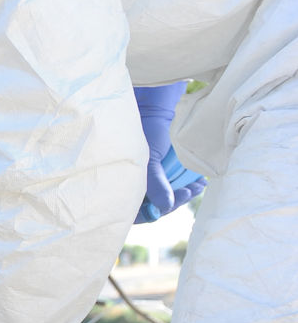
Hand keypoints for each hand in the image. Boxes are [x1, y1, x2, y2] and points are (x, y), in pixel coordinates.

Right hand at [133, 83, 202, 220]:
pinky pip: (171, 187)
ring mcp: (146, 181)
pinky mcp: (158, 174)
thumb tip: (165, 206)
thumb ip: (155, 183)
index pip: (136, 213)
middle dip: (174, 201)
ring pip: (164, 198)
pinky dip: (184, 186)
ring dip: (182, 194)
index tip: (172, 202)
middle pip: (153, 208)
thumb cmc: (145, 131)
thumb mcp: (149, 159)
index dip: (155, 212)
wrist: (154, 109)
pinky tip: (197, 182)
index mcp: (123, 186)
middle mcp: (132, 187)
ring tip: (198, 186)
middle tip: (190, 191)